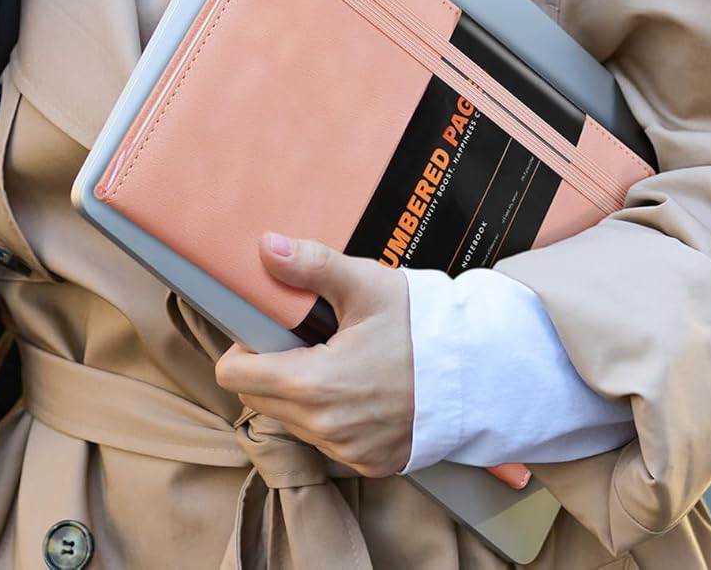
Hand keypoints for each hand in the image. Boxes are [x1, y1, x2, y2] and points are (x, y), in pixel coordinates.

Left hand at [213, 233, 414, 477]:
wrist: (475, 371)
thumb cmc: (420, 326)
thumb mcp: (364, 284)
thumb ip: (311, 265)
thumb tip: (266, 247)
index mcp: (314, 385)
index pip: (235, 378)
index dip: (243, 348)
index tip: (267, 330)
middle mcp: (325, 428)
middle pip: (258, 399)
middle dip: (271, 366)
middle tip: (307, 337)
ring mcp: (347, 451)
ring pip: (290, 420)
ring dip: (299, 392)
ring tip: (337, 358)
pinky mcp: (367, 463)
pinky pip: (324, 439)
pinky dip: (329, 414)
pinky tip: (357, 386)